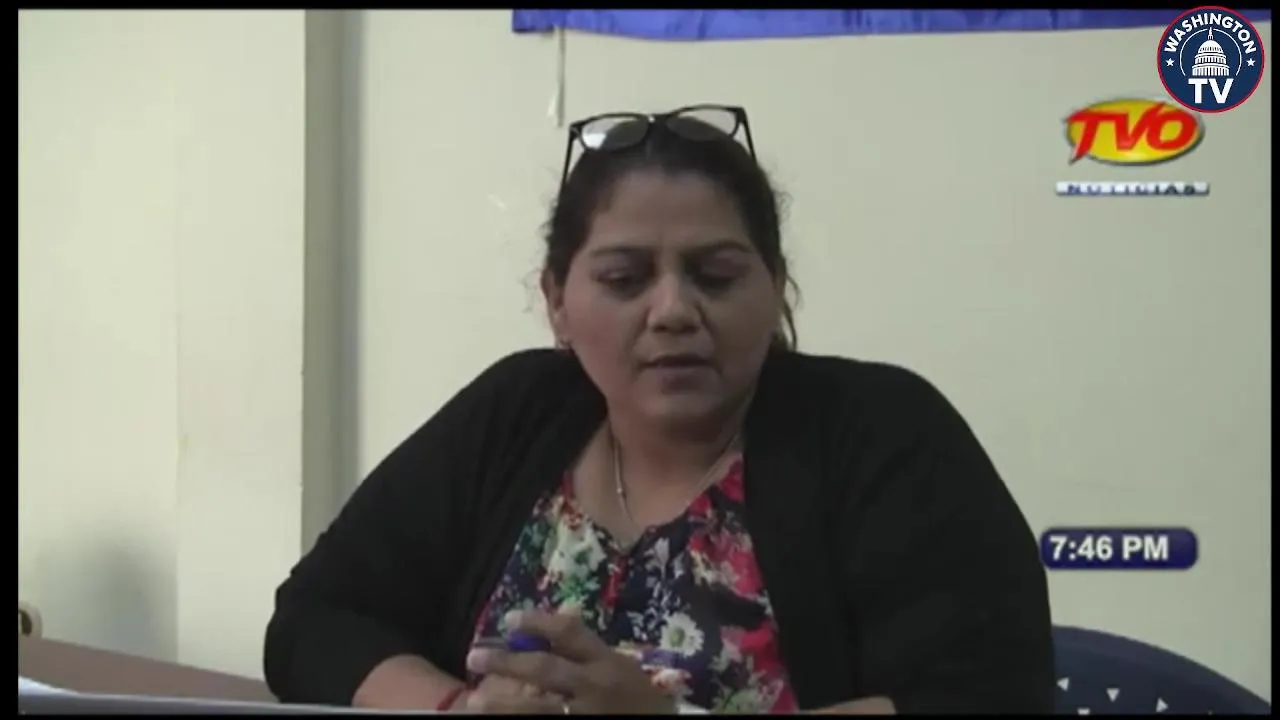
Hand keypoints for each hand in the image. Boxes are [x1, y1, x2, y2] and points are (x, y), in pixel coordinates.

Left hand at [464, 610, 675, 714]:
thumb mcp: (622, 668)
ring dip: (503, 704)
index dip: (535, 623)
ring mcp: (586, 716)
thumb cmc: (640, 701)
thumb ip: (591, 649)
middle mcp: (595, 686)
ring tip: (474, 701)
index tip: (508, 619)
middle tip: (474, 657)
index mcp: (607, 662)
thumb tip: (562, 616)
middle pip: (544, 669)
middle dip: (506, 662)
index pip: (568, 633)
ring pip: (538, 708)